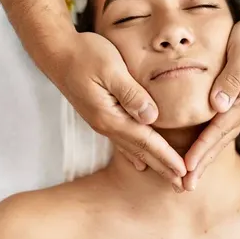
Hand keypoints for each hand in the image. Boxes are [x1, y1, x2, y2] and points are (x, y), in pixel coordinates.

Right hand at [52, 31, 186, 189]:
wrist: (56, 52)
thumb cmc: (84, 54)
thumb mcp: (111, 69)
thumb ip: (131, 93)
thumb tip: (151, 118)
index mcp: (110, 116)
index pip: (145, 141)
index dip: (166, 157)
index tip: (183, 172)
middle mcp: (105, 124)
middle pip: (140, 151)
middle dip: (163, 168)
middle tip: (183, 186)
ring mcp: (102, 121)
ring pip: (132, 149)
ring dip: (153, 164)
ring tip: (169, 178)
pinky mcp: (100, 114)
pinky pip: (123, 140)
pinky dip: (136, 153)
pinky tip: (141, 163)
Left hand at [183, 12, 239, 189]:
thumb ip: (232, 77)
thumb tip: (218, 105)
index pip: (219, 130)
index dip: (202, 149)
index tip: (186, 167)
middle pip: (219, 141)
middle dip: (202, 164)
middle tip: (183, 186)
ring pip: (220, 138)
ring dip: (204, 158)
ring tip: (188, 176)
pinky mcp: (236, 103)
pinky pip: (220, 128)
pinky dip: (208, 143)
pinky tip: (198, 151)